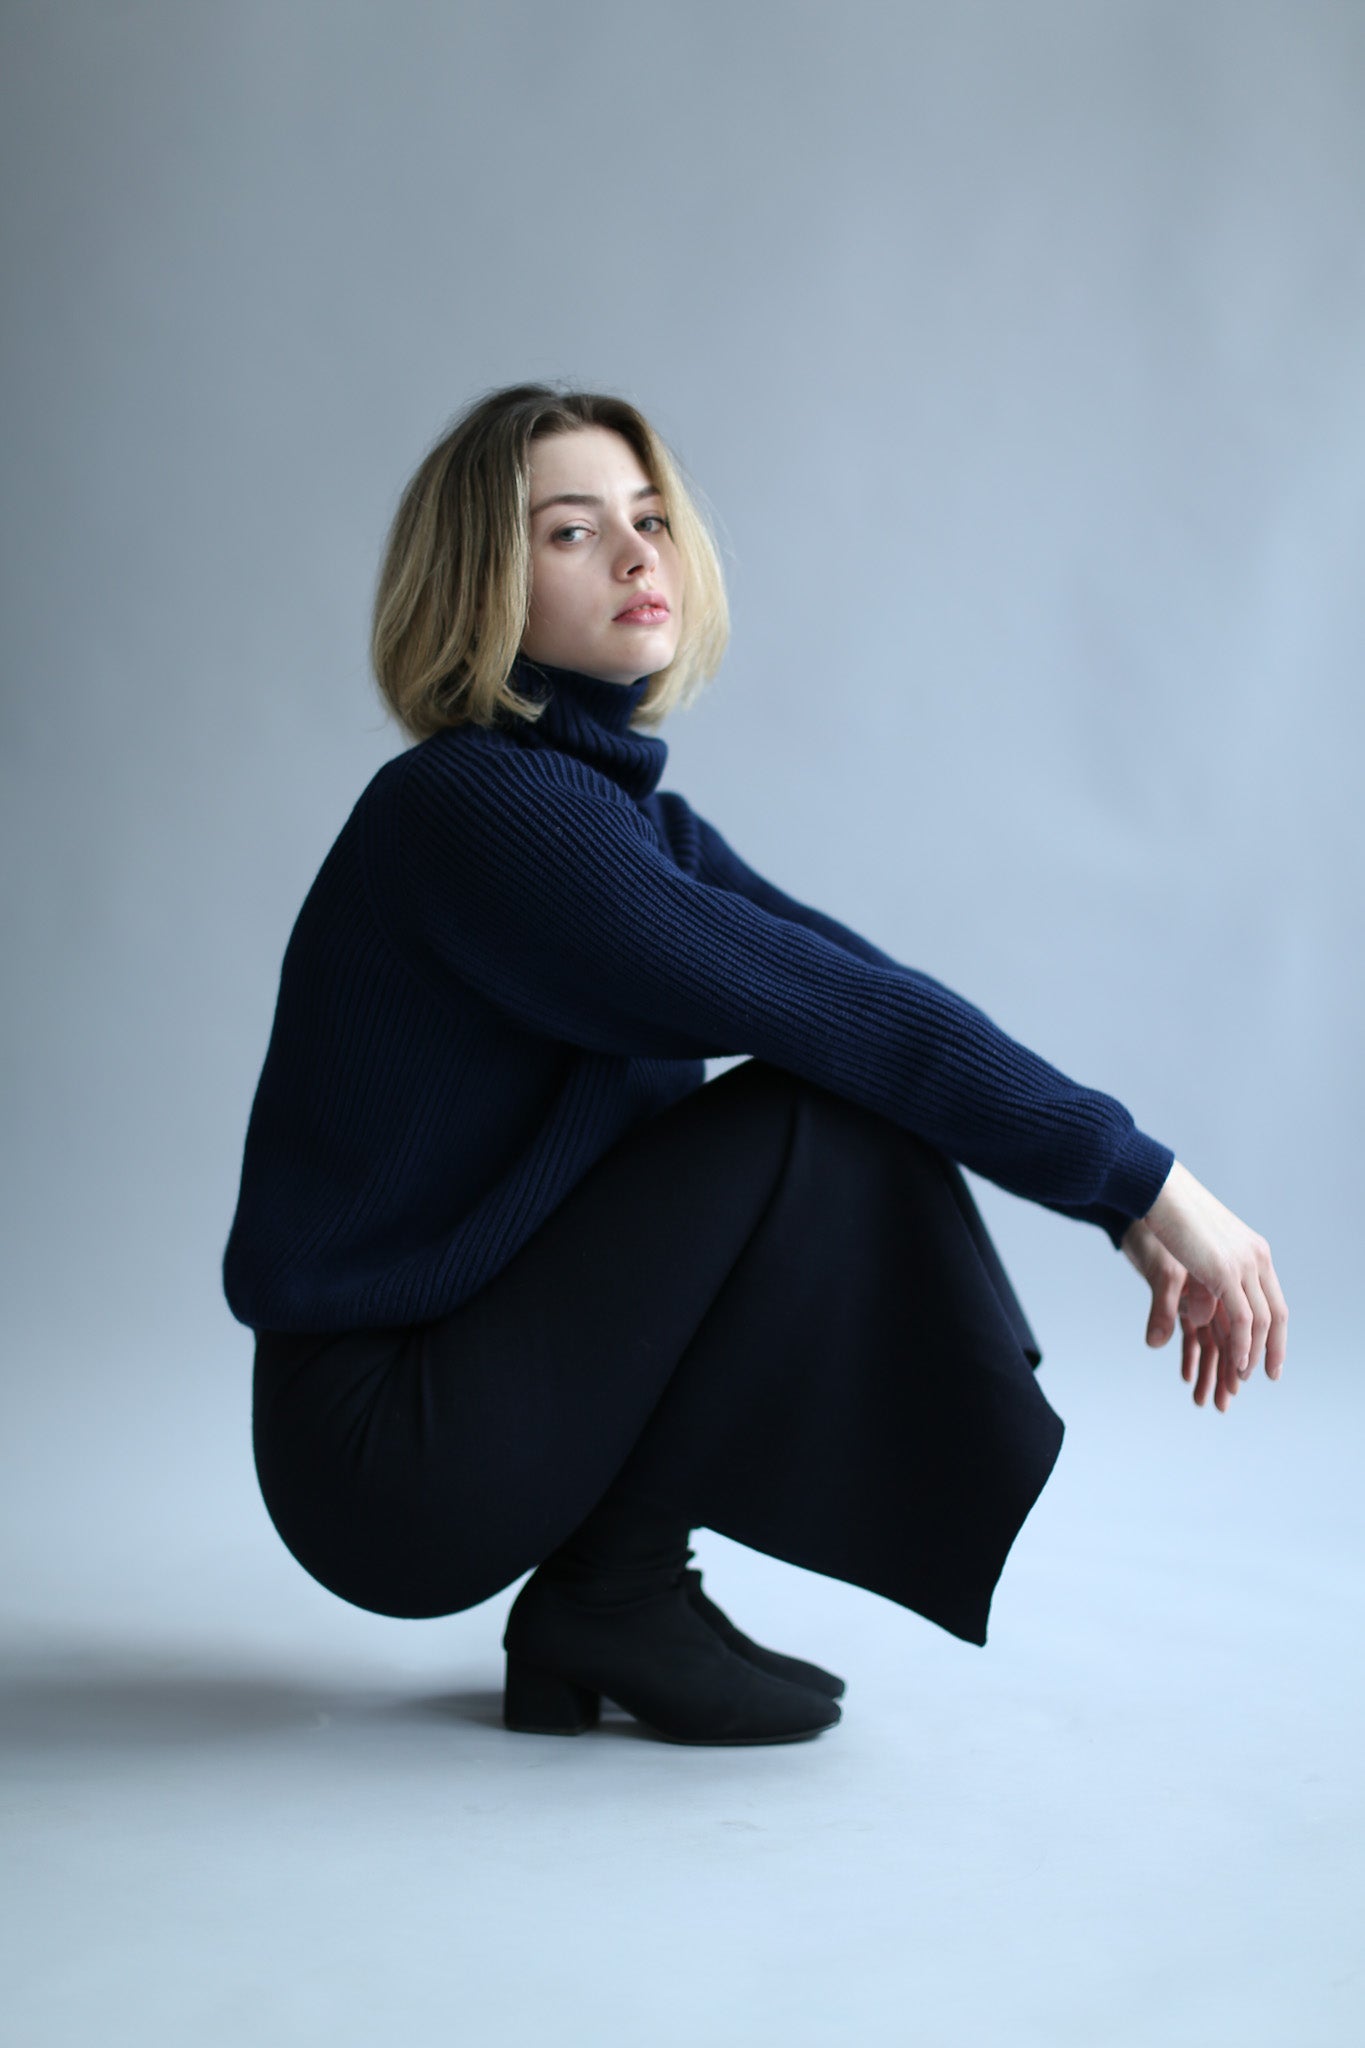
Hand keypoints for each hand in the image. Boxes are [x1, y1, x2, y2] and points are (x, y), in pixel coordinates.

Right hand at [1119, 1160, 1287, 1413]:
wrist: (1152, 1191)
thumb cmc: (1163, 1221)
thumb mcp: (1187, 1260)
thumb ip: (1199, 1291)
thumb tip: (1201, 1320)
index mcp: (1251, 1252)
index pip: (1272, 1299)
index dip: (1274, 1331)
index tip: (1270, 1356)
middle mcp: (1254, 1258)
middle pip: (1274, 1313)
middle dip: (1271, 1349)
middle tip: (1267, 1376)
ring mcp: (1242, 1264)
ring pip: (1259, 1320)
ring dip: (1253, 1353)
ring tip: (1244, 1379)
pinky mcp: (1225, 1271)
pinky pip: (1242, 1317)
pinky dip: (1242, 1345)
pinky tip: (1238, 1364)